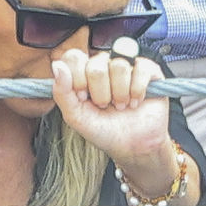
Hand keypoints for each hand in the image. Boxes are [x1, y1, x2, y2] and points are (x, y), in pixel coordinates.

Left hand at [52, 44, 185, 195]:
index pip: (74, 58)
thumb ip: (62, 93)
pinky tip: (136, 101)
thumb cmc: (104, 131)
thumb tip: (57, 66)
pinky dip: (137, 89)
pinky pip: (141, 68)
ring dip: (120, 94)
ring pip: (119, 66)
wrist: (132, 147)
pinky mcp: (148, 70)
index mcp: (84, 72)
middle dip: (101, 93)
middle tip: (106, 106)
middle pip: (96, 65)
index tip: (83, 99)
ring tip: (122, 106)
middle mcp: (104, 65)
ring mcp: (127, 66)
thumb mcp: (76, 117)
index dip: (78, 80)